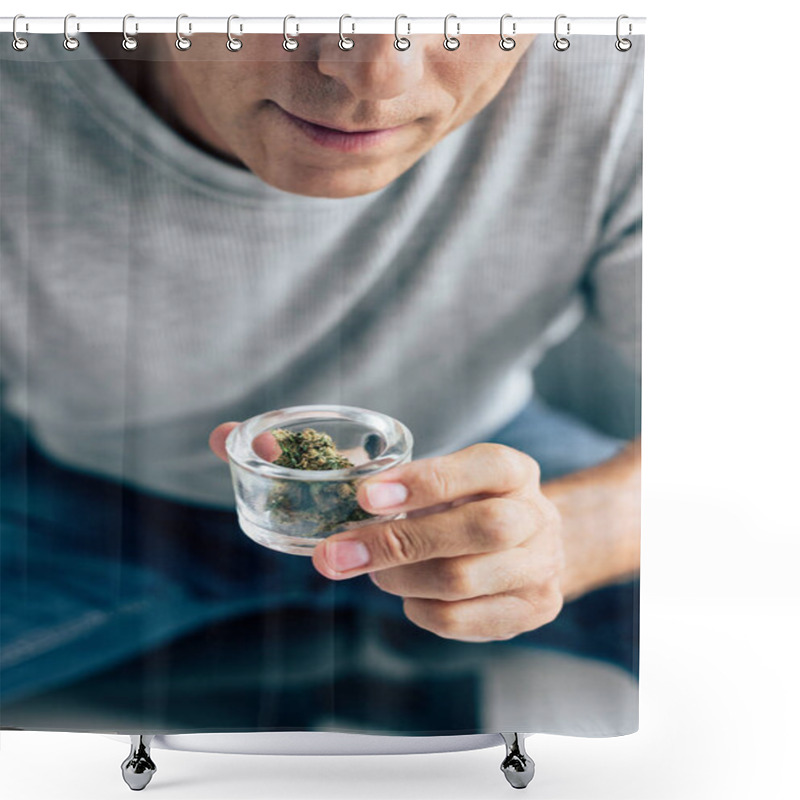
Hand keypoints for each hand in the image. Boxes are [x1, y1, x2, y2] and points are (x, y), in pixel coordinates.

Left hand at [209, 423, 564, 641]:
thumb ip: (332, 461)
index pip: (474, 467)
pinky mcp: (534, 610)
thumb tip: (222, 437)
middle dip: (394, 544)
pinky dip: (417, 609)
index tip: (363, 494)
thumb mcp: (415, 476)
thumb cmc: (454, 503)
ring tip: (370, 567)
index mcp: (508, 469)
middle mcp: (534, 513)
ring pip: (459, 580)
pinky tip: (407, 592)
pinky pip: (460, 620)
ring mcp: (540, 566)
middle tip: (334, 556)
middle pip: (472, 531)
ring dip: (398, 578)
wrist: (531, 544)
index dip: (421, 482)